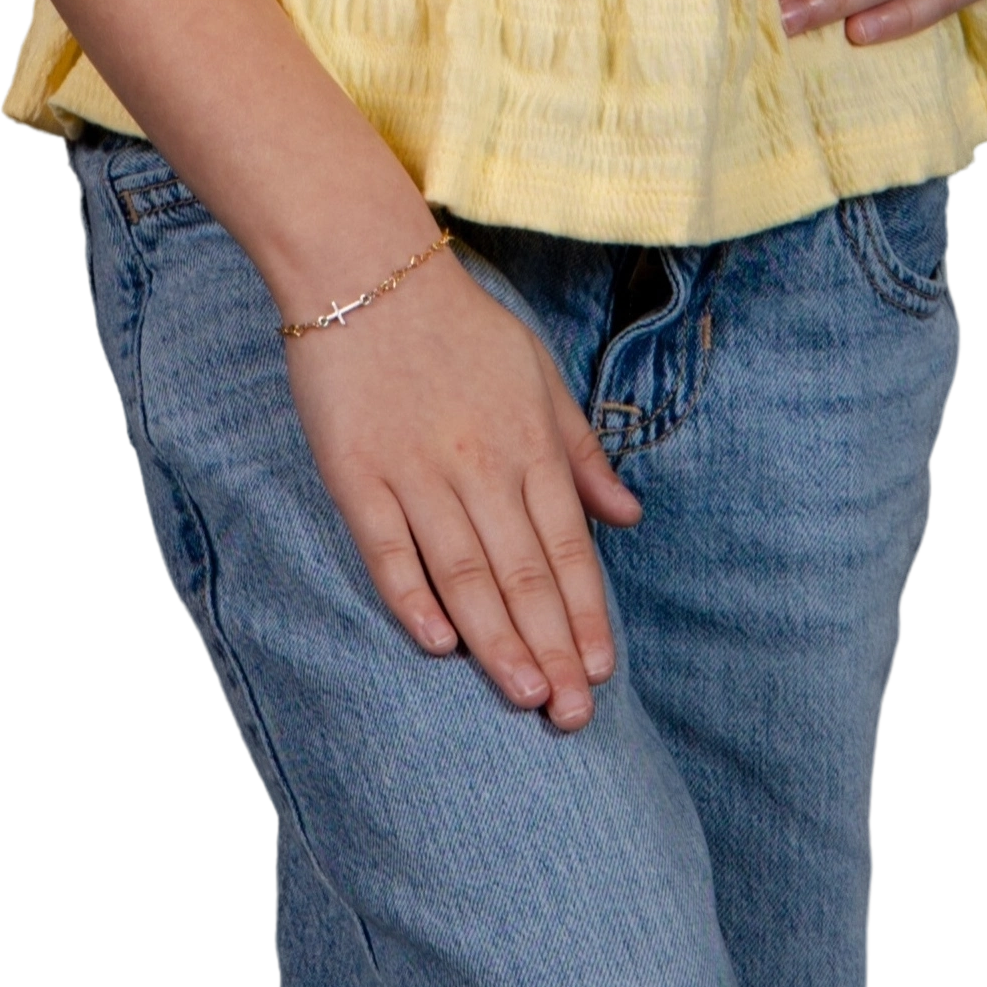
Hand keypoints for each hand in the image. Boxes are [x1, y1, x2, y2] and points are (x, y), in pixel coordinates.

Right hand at [282, 245, 645, 731]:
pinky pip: (388, 547)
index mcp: (529, 444)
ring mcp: (417, 471)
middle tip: (572, 716)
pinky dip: (413, 596)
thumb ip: (581, 452)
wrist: (366, 270)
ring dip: (498, 640)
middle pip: (524, 573)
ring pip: (466, 572)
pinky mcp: (357, 473)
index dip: (586, 613)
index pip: (567, 547)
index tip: (601, 671)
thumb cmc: (460, 327)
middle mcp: (481, 465)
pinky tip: (438, 644)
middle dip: (553, 648)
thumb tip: (629, 518)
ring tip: (525, 695)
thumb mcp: (539, 374)